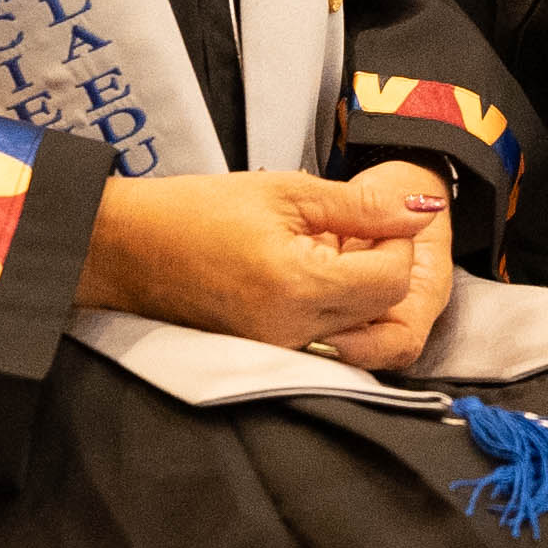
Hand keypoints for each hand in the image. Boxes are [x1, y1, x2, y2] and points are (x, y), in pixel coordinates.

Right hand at [74, 161, 448, 352]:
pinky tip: (303, 273)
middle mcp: (293, 334)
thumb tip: (422, 210)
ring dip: (358, 288)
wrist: (125, 249)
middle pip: (384, 310)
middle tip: (348, 230)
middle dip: (380, 265)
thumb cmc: (194, 212)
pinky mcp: (268, 355)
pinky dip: (331, 306)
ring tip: (323, 250)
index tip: (372, 216)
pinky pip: (327, 337)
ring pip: (360, 328)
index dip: (396, 241)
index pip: (393, 280)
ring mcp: (280, 351)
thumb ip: (362, 206)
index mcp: (299, 289)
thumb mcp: (286, 192)